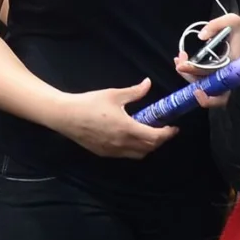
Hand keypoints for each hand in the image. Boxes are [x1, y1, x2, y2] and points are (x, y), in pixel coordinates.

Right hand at [48, 80, 175, 159]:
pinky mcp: (104, 153)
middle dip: (159, 141)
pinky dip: (134, 150)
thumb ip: (135, 92)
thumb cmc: (90, 103)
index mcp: (128, 128)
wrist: (66, 116)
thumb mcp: (114, 94)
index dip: (167, 134)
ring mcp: (113, 151)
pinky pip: (125, 155)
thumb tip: (148, 83)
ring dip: (147, 147)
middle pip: (149, 149)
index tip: (173, 128)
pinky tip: (130, 138)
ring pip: (138, 155)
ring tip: (148, 134)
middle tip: (163, 130)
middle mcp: (122, 144)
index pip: (155, 137)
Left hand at [172, 12, 239, 106]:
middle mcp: (227, 74)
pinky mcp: (217, 73)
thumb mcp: (230, 20)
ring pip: (203, 84)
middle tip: (179, 64)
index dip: (195, 72)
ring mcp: (221, 75)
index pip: (211, 73)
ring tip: (179, 60)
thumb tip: (201, 36)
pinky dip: (191, 72)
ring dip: (188, 75)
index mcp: (232, 64)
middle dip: (189, 77)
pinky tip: (182, 61)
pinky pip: (203, 78)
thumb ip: (215, 26)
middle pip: (206, 86)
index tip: (182, 67)